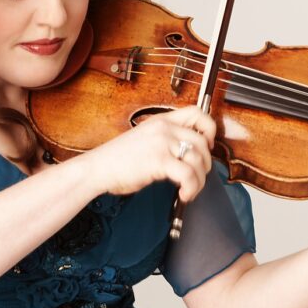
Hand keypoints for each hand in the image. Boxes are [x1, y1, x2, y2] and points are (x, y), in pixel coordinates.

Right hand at [81, 105, 215, 201]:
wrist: (98, 168)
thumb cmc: (118, 159)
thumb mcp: (146, 139)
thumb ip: (166, 139)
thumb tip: (191, 153)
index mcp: (161, 120)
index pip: (197, 113)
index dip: (209, 129)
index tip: (207, 145)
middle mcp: (164, 127)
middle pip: (202, 141)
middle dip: (205, 163)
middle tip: (198, 175)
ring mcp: (162, 142)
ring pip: (198, 160)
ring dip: (200, 180)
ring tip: (190, 190)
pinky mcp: (159, 160)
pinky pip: (188, 175)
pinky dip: (191, 188)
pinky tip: (184, 194)